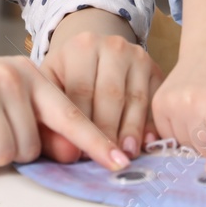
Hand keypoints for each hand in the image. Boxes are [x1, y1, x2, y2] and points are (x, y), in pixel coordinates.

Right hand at [0, 46, 130, 170]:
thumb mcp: (0, 95)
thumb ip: (33, 118)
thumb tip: (66, 152)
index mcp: (29, 74)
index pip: (70, 114)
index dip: (95, 143)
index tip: (119, 163)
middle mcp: (11, 76)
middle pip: (29, 149)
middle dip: (3, 150)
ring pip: (2, 155)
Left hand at [40, 8, 163, 162]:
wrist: (92, 54)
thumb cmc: (67, 77)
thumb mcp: (49, 92)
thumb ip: (49, 125)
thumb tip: (70, 154)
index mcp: (81, 46)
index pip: (81, 91)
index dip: (82, 126)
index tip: (81, 155)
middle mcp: (112, 46)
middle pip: (111, 95)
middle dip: (108, 132)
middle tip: (105, 160)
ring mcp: (137, 56)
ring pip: (136, 99)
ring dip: (131, 131)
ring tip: (125, 156)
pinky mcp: (156, 69)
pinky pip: (155, 101)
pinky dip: (150, 125)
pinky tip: (144, 145)